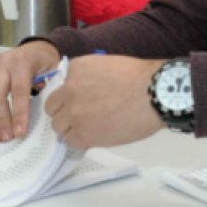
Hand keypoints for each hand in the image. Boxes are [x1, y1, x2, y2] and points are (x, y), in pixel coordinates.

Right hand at [0, 41, 60, 143]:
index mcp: (22, 61)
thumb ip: (50, 88)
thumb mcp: (53, 71)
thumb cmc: (45, 63)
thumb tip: (47, 114)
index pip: (19, 90)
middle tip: (7, 138)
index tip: (20, 132)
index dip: (19, 113)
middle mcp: (3, 62)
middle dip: (2, 118)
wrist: (34, 49)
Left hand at [45, 55, 165, 149]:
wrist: (153, 94)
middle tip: (81, 115)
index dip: (71, 96)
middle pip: (52, 107)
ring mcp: (75, 113)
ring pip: (58, 126)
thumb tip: (86, 90)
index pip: (61, 86)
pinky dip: (81, 140)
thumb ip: (89, 77)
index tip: (83, 100)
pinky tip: (94, 135)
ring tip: (90, 127)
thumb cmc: (139, 77)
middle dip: (64, 111)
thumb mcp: (107, 65)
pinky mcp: (84, 133)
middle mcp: (69, 90)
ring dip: (71, 127)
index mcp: (76, 70)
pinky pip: (71, 141)